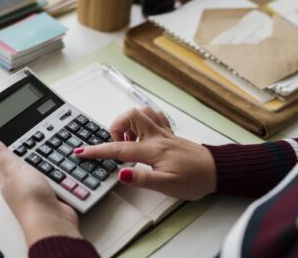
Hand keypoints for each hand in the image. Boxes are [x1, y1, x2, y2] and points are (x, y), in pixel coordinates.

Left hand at [0, 137, 80, 245]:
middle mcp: (21, 188)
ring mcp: (37, 194)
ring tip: (51, 158)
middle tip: (35, 147)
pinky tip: (63, 176)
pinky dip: (60, 180)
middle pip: (24, 169)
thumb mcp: (14, 168)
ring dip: (48, 168)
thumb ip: (1, 154)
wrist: (50, 221)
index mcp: (7, 180)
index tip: (10, 141)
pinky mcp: (52, 199)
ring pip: (42, 176)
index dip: (7, 152)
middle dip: (31, 158)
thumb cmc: (29, 198)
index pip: (3, 163)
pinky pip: (56, 185)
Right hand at [75, 107, 216, 199]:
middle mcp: (157, 136)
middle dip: (115, 127)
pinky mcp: (169, 132)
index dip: (97, 151)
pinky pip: (153, 115)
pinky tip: (142, 134)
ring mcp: (164, 132)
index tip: (81, 153)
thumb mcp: (168, 186)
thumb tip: (121, 173)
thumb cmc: (194, 180)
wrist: (216, 170)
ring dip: (129, 123)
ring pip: (141, 112)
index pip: (119, 149)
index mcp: (153, 150)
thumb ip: (143, 179)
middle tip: (117, 146)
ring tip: (129, 141)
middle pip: (130, 116)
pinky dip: (143, 120)